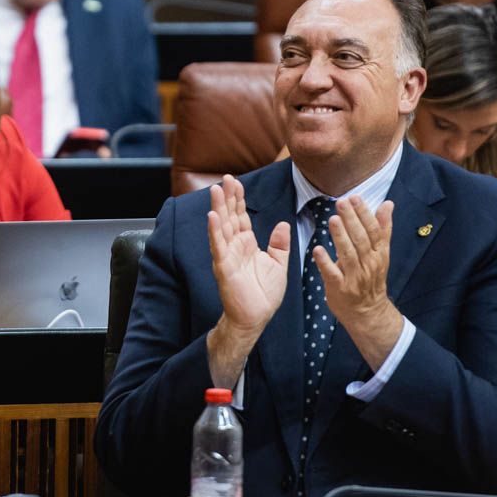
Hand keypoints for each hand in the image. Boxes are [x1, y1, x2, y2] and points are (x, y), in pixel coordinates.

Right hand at [205, 175, 289, 386]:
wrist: (256, 318)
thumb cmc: (264, 295)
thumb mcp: (279, 265)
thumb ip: (280, 244)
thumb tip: (283, 224)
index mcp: (247, 244)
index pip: (241, 217)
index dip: (238, 199)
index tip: (236, 182)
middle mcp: (235, 247)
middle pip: (229, 216)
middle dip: (227, 197)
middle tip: (226, 178)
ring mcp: (227, 256)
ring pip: (222, 227)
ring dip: (218, 208)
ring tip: (216, 190)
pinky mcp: (224, 267)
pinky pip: (218, 246)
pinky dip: (215, 231)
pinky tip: (212, 216)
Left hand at [312, 197, 403, 370]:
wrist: (368, 312)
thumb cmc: (372, 278)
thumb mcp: (381, 253)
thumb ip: (382, 228)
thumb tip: (388, 203)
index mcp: (379, 254)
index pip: (373, 231)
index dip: (364, 214)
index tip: (355, 198)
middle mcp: (368, 264)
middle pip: (360, 240)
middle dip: (352, 220)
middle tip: (342, 202)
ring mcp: (354, 277)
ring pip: (348, 254)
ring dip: (340, 237)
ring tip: (333, 220)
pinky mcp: (340, 288)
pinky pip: (332, 274)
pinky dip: (325, 262)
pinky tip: (318, 249)